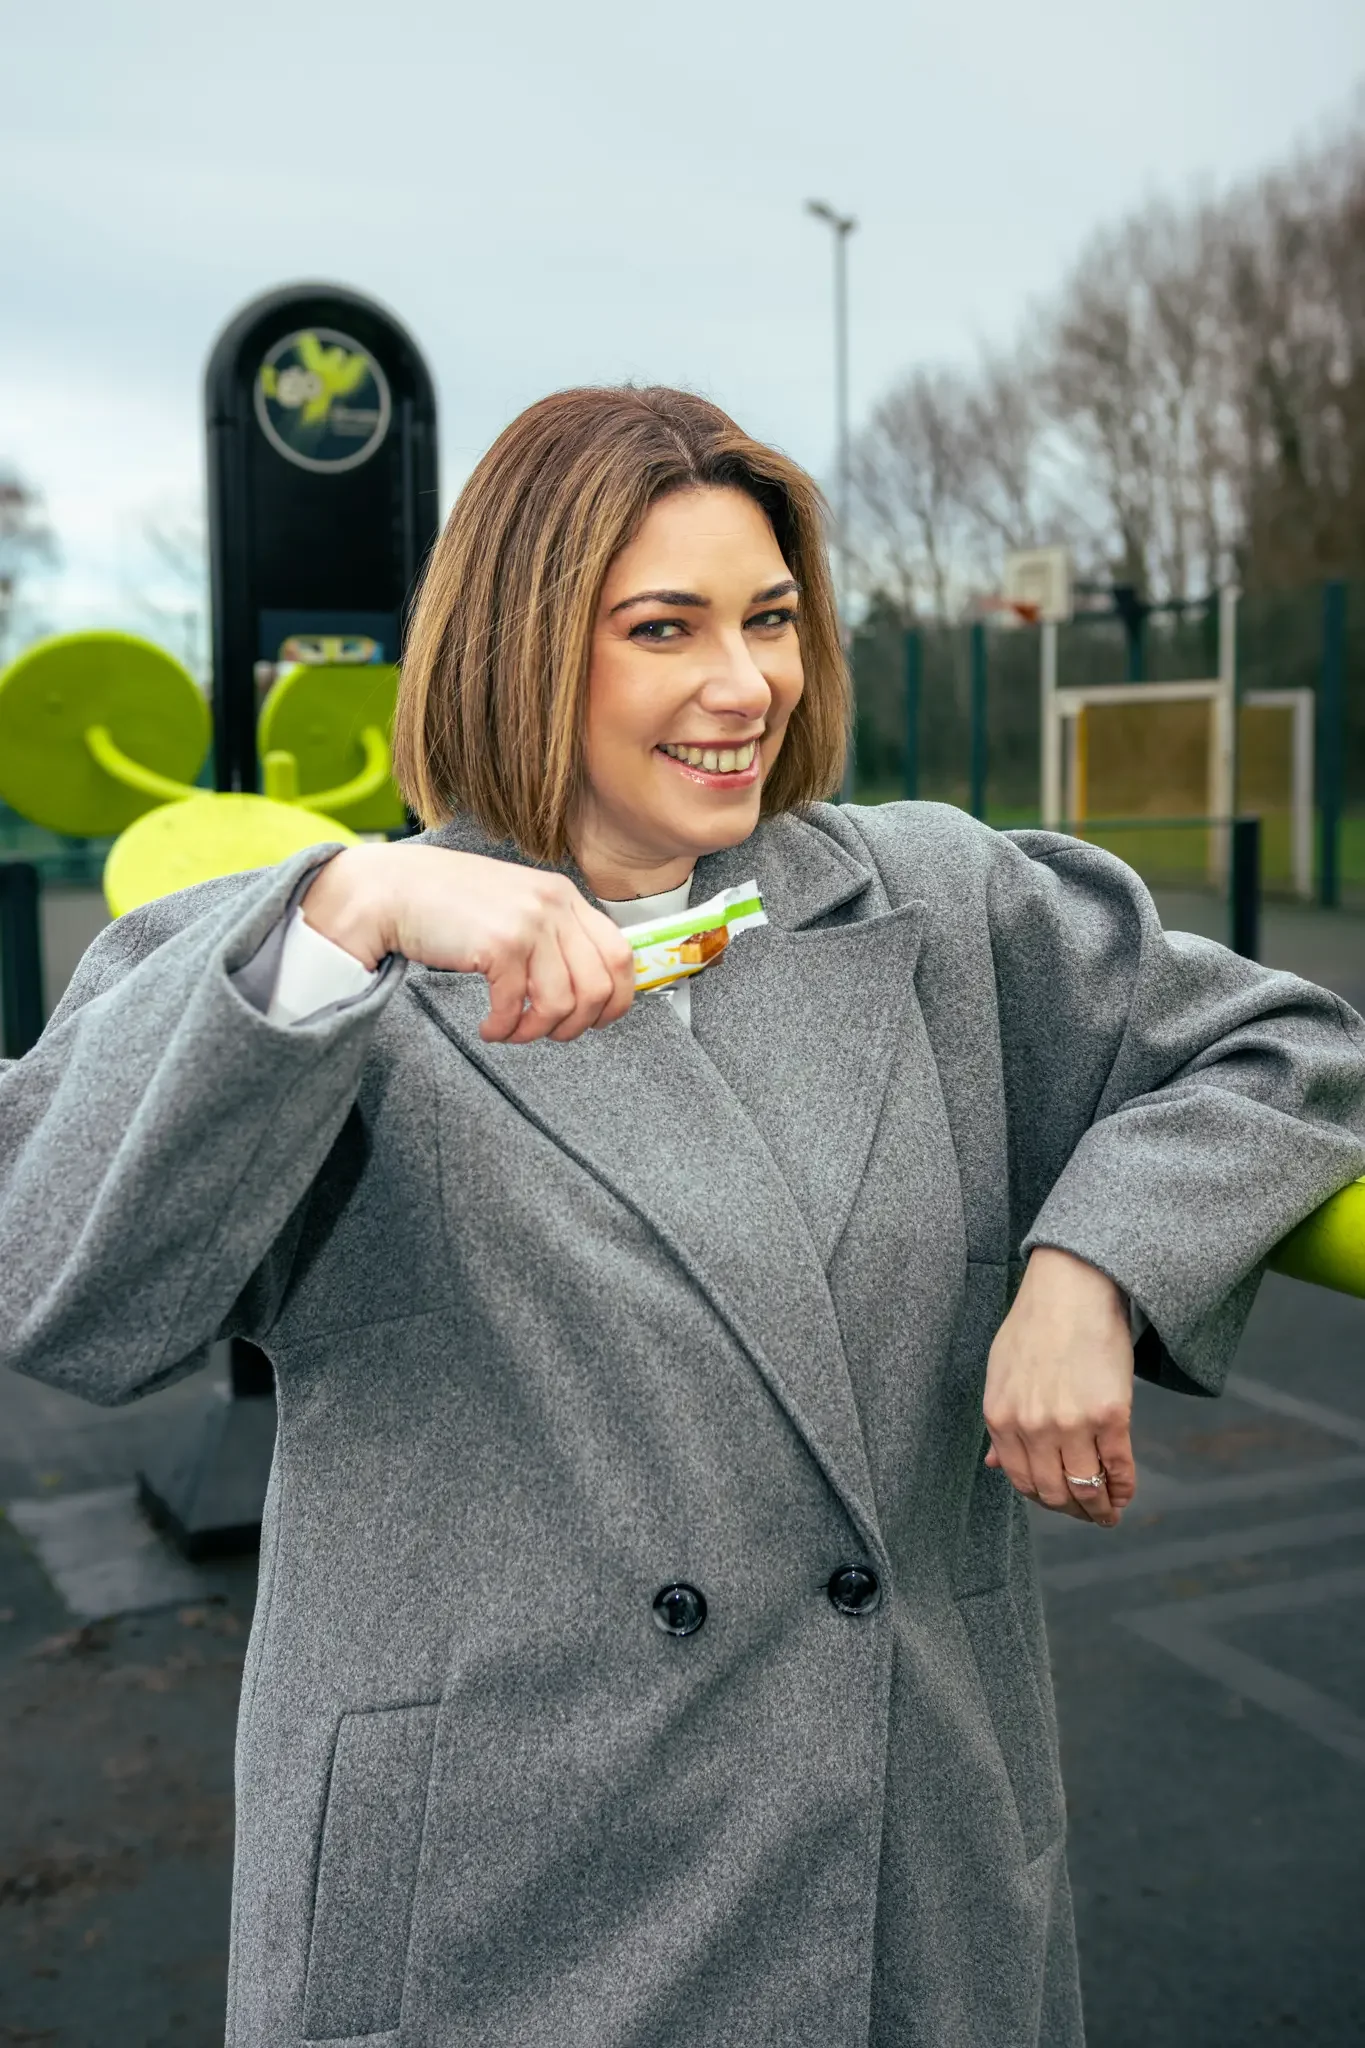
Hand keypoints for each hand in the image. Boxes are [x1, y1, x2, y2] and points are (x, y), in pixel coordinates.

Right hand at [301, 845, 635, 1044]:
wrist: (392, 889)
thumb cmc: (447, 902)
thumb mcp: (515, 905)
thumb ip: (553, 933)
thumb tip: (586, 985)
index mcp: (563, 895)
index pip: (620, 953)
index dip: (616, 999)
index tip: (594, 1020)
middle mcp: (554, 904)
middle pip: (600, 985)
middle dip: (577, 1024)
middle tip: (548, 1033)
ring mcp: (529, 922)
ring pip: (562, 1003)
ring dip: (536, 1031)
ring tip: (511, 1031)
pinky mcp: (500, 944)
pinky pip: (518, 1006)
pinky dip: (504, 1028)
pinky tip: (488, 1028)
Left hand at [982, 1246, 1136, 1526]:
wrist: (1072, 1287)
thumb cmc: (1036, 1325)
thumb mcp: (1002, 1373)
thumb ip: (1000, 1422)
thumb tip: (993, 1465)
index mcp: (1000, 1417)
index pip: (1020, 1481)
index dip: (1044, 1499)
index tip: (1059, 1503)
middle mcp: (1032, 1427)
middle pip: (1053, 1492)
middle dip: (1073, 1511)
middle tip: (1089, 1514)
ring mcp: (1071, 1423)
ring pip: (1085, 1487)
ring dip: (1099, 1508)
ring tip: (1108, 1512)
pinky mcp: (1110, 1415)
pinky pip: (1117, 1467)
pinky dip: (1122, 1488)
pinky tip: (1124, 1492)